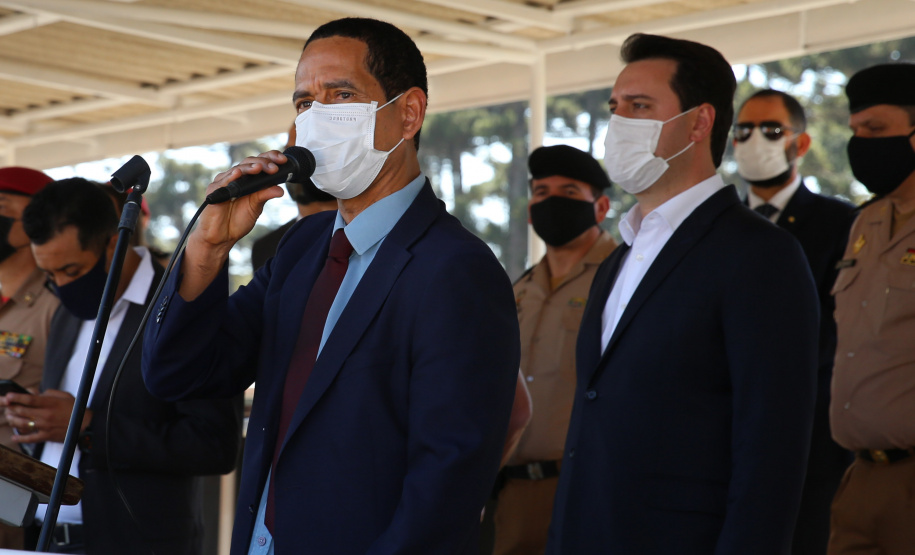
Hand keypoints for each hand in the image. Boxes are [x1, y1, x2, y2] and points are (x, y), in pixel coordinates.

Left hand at [3, 390, 92, 443]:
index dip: (17, 397)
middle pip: (22, 411)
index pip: (30, 399)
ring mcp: (45, 426)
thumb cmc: (74, 408)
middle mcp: (46, 415)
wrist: (85, 424)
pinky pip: (29, 438)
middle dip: (11, 407)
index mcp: (51, 403)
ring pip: (22, 424)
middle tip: (5, 405)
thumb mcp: (63, 396)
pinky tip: (14, 437)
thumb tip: (33, 393)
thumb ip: (47, 393)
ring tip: (9, 417)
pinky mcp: (46, 436)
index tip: (8, 396)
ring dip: (12, 420)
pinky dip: (20, 438)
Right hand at [179, 151, 286, 300]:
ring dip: (249, 167)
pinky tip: (238, 174)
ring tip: (260, 168)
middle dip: (263, 163)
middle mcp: (235, 177)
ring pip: (238, 169)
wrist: (221, 237)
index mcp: (247, 179)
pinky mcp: (214, 191)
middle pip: (249, 163)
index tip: (283, 160)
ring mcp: (224, 182)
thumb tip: (281, 189)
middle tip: (274, 168)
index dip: (270, 158)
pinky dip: (231, 177)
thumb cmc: (236, 221)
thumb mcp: (256, 207)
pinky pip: (223, 181)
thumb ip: (265, 195)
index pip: (259, 163)